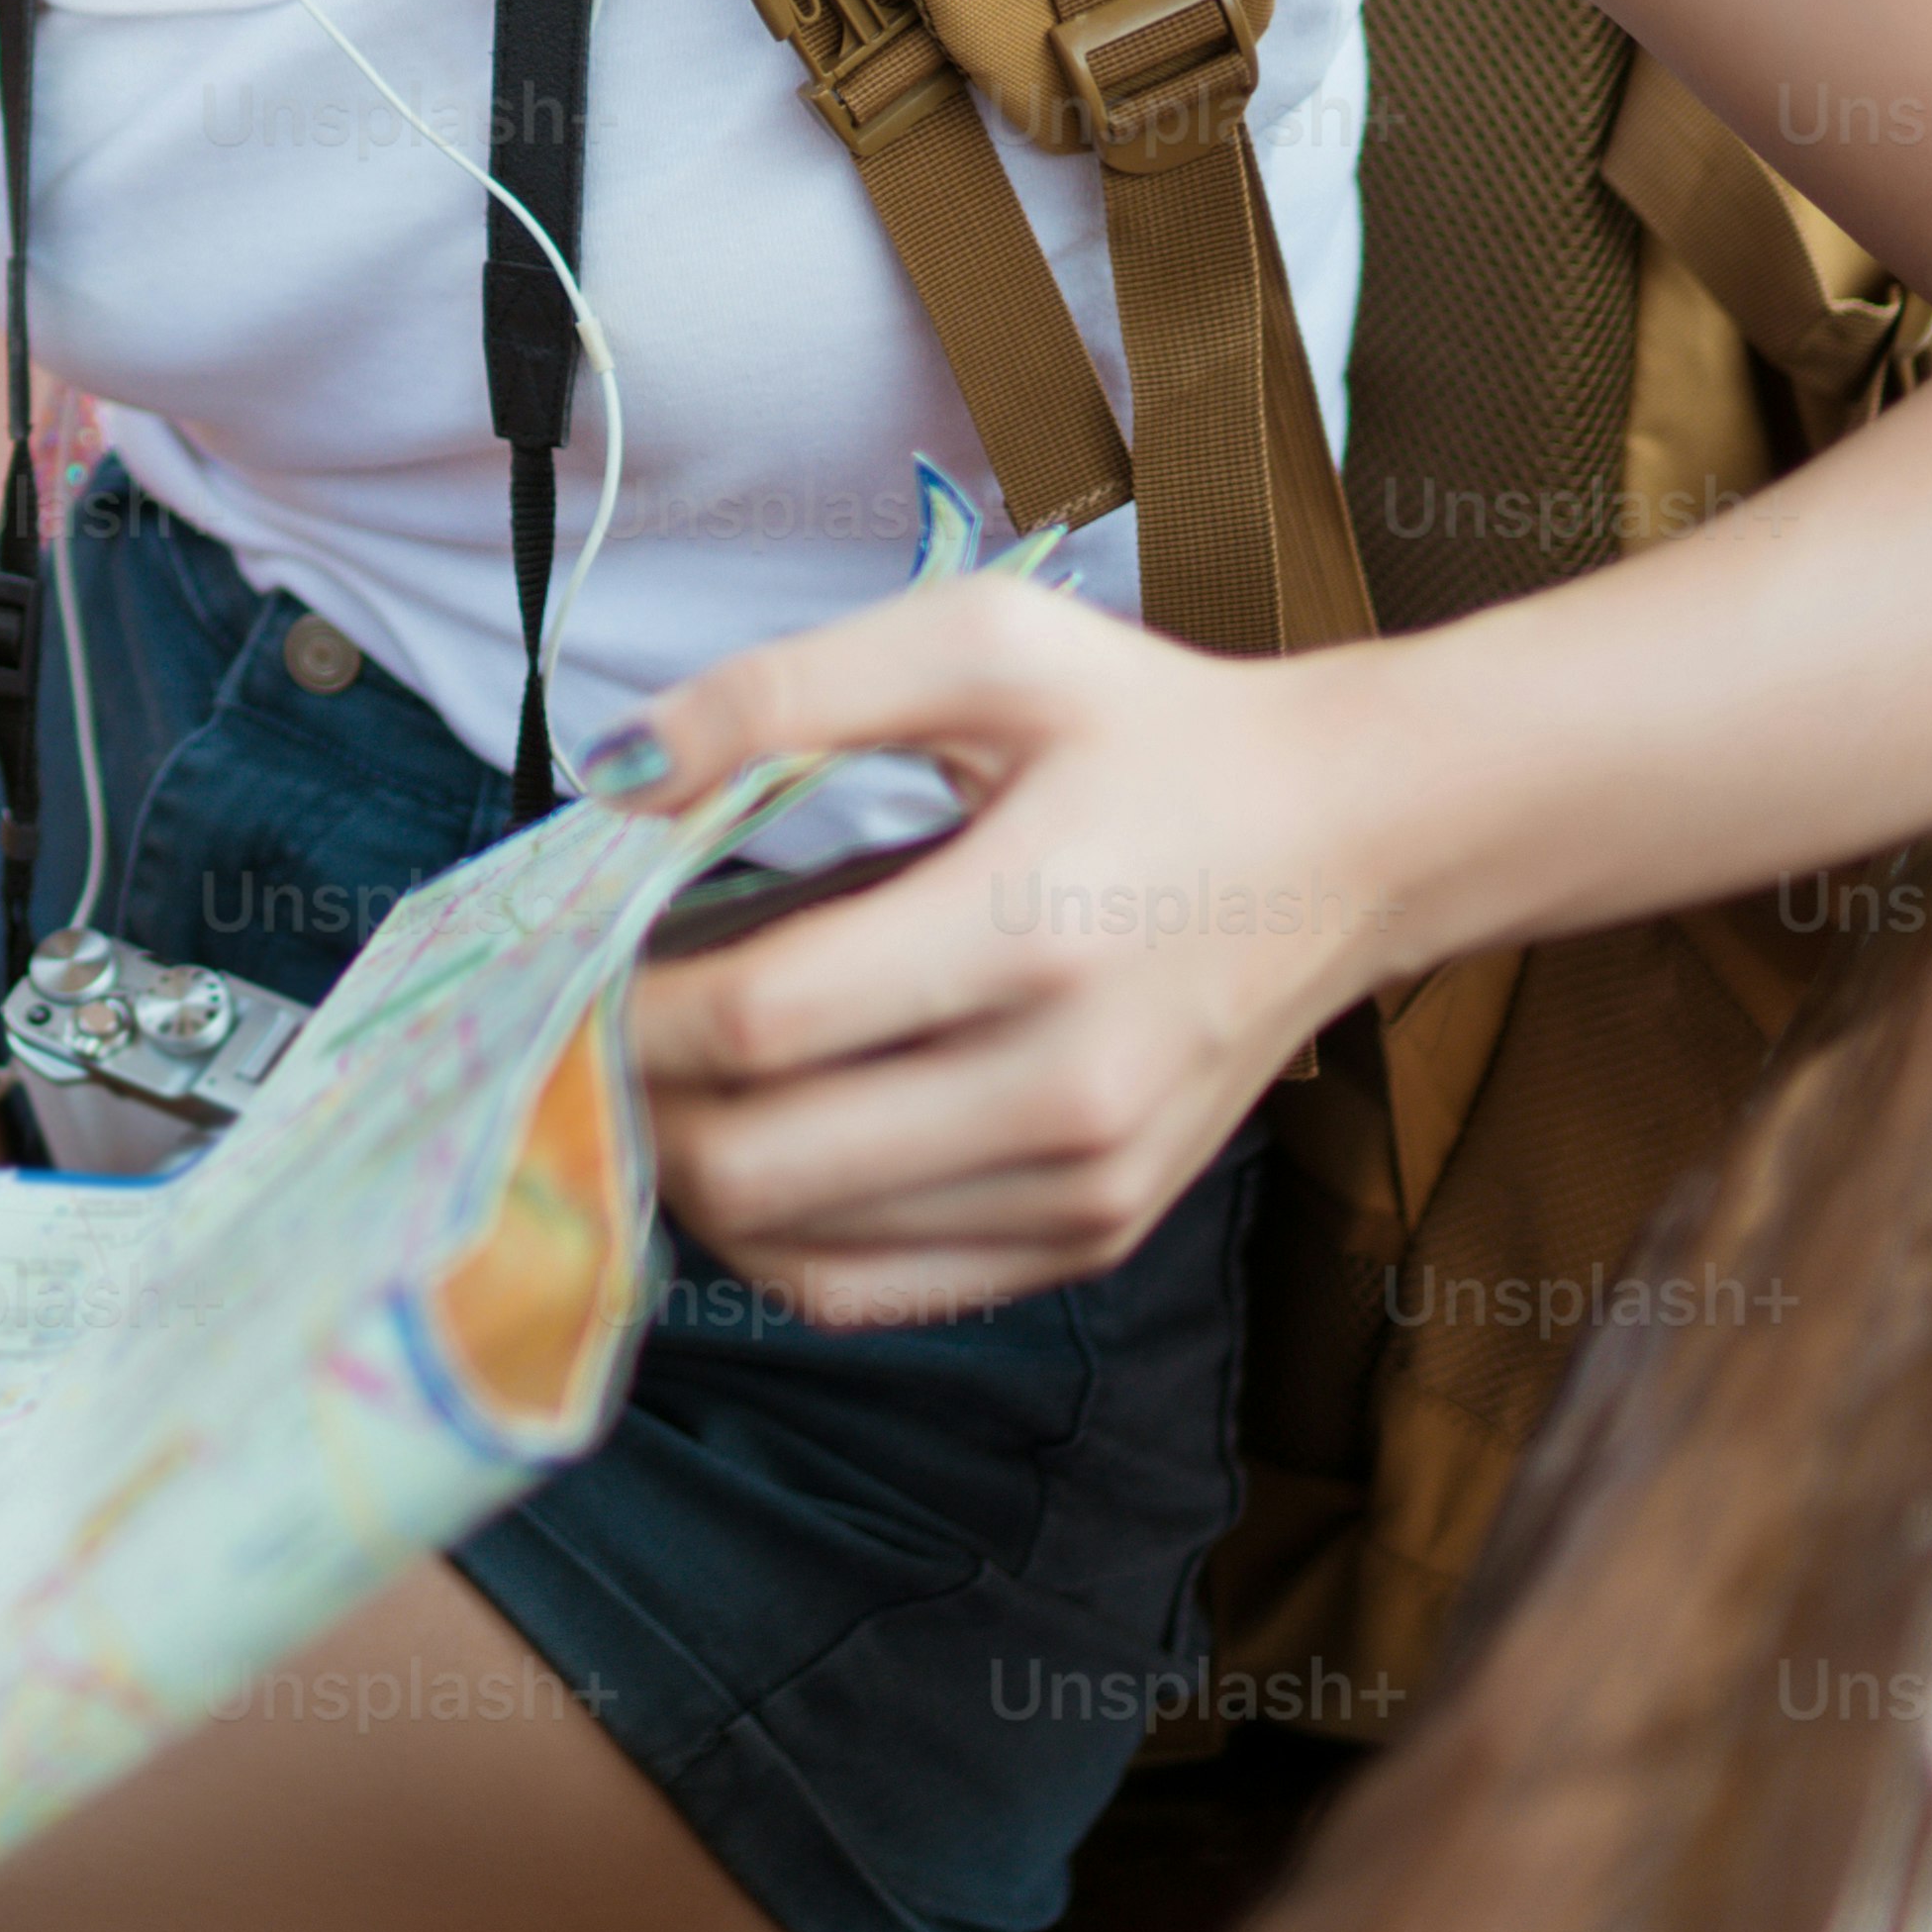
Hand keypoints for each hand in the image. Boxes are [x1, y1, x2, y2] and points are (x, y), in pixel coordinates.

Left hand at [606, 575, 1389, 1332]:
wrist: (1351, 837)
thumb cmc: (1152, 728)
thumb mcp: (983, 642)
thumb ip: (785, 692)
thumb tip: (614, 772)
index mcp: (1032, 932)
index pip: (761, 1023)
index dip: (632, 1004)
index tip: (580, 958)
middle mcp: (1066, 1089)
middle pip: (757, 1164)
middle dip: (636, 1102)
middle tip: (599, 1027)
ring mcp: (1085, 1185)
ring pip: (797, 1250)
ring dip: (691, 1176)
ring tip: (669, 1077)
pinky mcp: (1092, 1232)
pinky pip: (874, 1289)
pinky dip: (777, 1236)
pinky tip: (757, 1140)